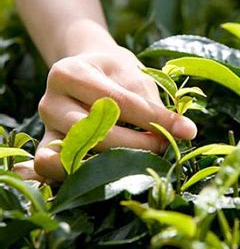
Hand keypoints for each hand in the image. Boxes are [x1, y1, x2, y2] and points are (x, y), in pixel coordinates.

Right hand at [33, 45, 196, 181]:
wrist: (89, 71)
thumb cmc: (115, 73)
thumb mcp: (134, 77)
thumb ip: (154, 105)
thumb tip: (185, 132)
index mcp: (69, 73)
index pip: (117, 101)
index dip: (153, 119)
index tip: (185, 130)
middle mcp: (49, 101)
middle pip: (95, 132)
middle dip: (137, 144)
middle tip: (164, 147)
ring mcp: (45, 129)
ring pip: (77, 155)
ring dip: (115, 164)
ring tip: (143, 161)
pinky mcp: (47, 149)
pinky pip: (56, 170)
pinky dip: (79, 175)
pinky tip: (109, 176)